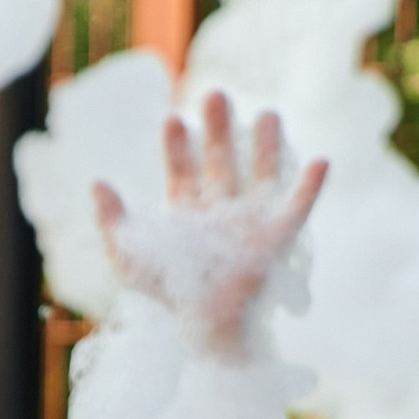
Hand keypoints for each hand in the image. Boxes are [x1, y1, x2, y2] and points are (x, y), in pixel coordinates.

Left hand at [92, 88, 327, 356]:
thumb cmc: (167, 295)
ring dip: (266, 145)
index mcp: (186, 216)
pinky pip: (299, 206)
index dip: (176, 147)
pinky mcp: (277, 238)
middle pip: (221, 161)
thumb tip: (96, 181)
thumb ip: (111, 218)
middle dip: (218, 129)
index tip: (171, 120)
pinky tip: (322, 160)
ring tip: (268, 113)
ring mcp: (250, 223)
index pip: (181, 172)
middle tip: (214, 93)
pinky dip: (311, 186)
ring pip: (261, 174)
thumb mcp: (128, 255)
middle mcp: (220, 214)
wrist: (205, 325)